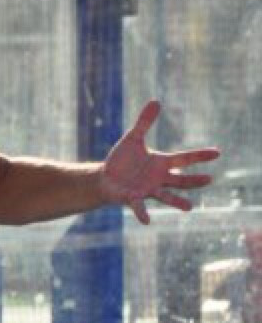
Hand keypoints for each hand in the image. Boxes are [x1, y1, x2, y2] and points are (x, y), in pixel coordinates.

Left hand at [100, 101, 219, 223]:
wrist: (105, 178)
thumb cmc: (122, 160)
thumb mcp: (133, 138)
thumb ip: (144, 122)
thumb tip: (155, 101)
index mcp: (161, 163)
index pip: (184, 158)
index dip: (200, 155)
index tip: (217, 152)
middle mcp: (158, 178)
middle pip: (180, 180)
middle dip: (193, 180)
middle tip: (209, 179)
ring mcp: (147, 190)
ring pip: (165, 196)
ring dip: (176, 201)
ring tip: (189, 207)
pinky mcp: (132, 198)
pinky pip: (139, 206)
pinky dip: (142, 213)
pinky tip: (147, 221)